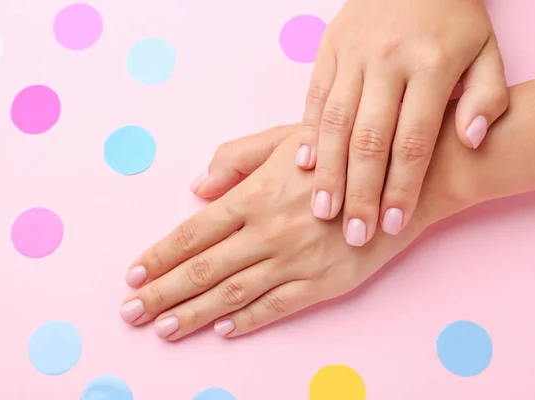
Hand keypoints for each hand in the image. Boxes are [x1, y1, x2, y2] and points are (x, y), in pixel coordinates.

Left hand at [119, 123, 469, 339]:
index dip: (159, 256)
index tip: (133, 274)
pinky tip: (221, 330)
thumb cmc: (342, 154)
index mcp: (255, 196)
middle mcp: (268, 233)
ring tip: (163, 328)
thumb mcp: (287, 138)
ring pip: (232, 295)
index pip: (193, 233)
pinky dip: (246, 321)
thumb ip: (238, 157)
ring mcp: (295, 262)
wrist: (404, 180)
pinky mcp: (322, 285)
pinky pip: (276, 307)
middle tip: (131, 313)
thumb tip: (198, 186)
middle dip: (162, 293)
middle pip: (203, 270)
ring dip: (192, 314)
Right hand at [295, 0, 507, 244]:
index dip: (402, 188)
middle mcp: (386, 62)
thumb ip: (487, 95)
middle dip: (360, 192)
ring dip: (327, 171)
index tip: (393, 225)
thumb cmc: (453, 18)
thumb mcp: (486, 50)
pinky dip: (307, 133)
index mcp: (430, 66)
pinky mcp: (328, 50)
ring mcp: (352, 55)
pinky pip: (314, 97)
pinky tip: (304, 165)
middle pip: (368, 140)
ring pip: (334, 123)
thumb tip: (470, 139)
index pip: (412, 141)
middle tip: (353, 232)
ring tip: (322, 210)